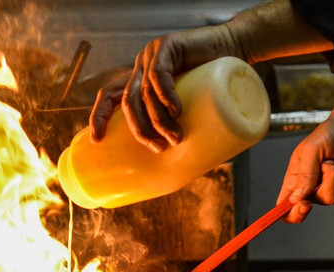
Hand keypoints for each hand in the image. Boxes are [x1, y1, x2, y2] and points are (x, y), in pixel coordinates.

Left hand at [90, 25, 238, 152]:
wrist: (236, 45)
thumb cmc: (215, 80)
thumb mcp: (190, 103)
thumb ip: (180, 121)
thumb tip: (183, 164)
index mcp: (138, 80)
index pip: (108, 96)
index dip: (99, 117)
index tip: (97, 141)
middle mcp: (140, 67)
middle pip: (128, 102)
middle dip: (140, 129)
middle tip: (158, 148)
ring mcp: (152, 55)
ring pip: (144, 93)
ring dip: (157, 119)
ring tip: (175, 138)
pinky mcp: (167, 46)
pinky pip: (159, 74)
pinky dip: (166, 95)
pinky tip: (176, 110)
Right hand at [278, 80, 333, 222]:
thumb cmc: (328, 133)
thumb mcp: (311, 149)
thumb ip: (304, 174)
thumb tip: (296, 199)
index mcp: (297, 183)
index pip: (288, 211)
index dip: (294, 214)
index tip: (305, 204)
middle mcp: (316, 190)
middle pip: (325, 200)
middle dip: (333, 176)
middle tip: (331, 159)